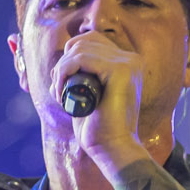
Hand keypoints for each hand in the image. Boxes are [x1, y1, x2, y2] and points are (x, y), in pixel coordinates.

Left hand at [50, 30, 146, 170]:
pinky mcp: (120, 70)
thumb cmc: (98, 128)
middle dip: (63, 64)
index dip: (69, 58)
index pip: (90, 41)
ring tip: (59, 94)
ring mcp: (128, 63)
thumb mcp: (88, 96)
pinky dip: (64, 72)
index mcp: (127, 63)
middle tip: (58, 91)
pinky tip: (62, 92)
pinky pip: (81, 58)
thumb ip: (81, 78)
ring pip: (80, 49)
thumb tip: (58, 65)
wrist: (113, 149)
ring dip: (61, 71)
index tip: (60, 84)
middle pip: (83, 42)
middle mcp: (131, 59)